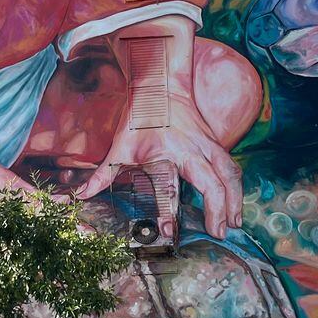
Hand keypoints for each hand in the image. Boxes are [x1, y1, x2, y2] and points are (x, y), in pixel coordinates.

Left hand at [78, 93, 241, 238]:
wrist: (161, 85)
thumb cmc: (140, 117)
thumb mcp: (120, 146)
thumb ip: (103, 175)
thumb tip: (81, 196)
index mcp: (168, 151)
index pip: (171, 185)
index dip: (170, 210)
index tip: (170, 232)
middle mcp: (193, 149)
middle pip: (215, 180)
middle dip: (219, 208)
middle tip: (219, 232)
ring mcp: (208, 145)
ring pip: (230, 173)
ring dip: (235, 198)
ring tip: (235, 222)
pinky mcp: (215, 144)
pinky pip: (231, 167)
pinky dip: (236, 186)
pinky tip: (236, 204)